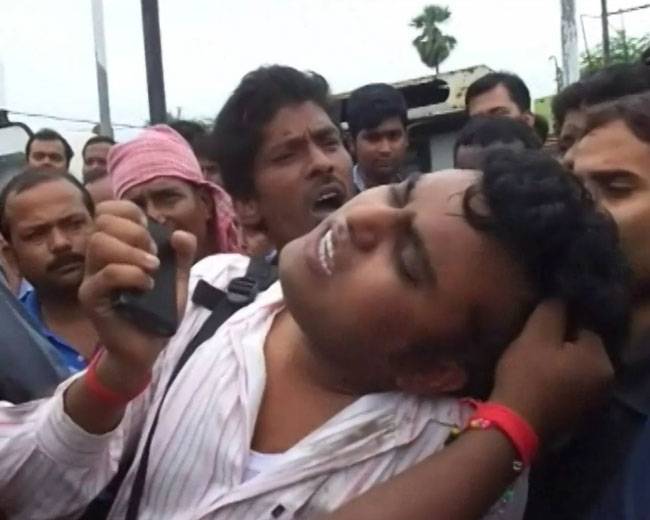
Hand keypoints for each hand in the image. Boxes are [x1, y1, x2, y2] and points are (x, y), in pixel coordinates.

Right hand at [78, 201, 195, 388]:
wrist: (148, 348)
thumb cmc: (159, 311)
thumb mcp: (178, 280)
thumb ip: (183, 256)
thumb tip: (181, 234)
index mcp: (117, 246)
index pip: (110, 210)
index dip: (131, 213)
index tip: (151, 233)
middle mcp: (99, 258)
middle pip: (102, 222)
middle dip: (136, 233)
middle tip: (155, 257)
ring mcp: (92, 277)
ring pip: (99, 243)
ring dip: (132, 253)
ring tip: (153, 271)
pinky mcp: (91, 298)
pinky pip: (105, 275)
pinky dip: (131, 275)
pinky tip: (147, 286)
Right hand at [490, 300, 613, 440]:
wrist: (514, 425)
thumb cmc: (527, 376)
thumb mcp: (536, 335)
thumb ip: (552, 310)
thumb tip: (560, 298)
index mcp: (601, 361)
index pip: (584, 326)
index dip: (558, 323)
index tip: (535, 327)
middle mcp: (606, 382)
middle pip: (580, 348)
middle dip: (559, 342)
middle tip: (531, 342)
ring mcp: (592, 402)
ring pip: (573, 368)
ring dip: (556, 362)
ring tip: (530, 360)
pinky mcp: (576, 415)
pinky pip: (568, 386)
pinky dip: (555, 381)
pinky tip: (535, 380)